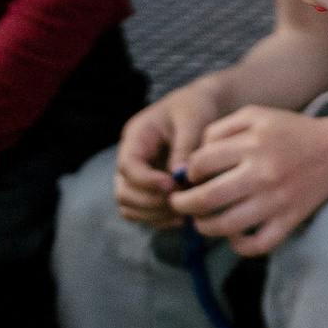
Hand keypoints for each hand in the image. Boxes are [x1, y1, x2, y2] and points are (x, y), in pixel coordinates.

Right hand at [113, 87, 223, 226]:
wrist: (204, 107)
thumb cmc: (196, 107)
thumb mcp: (194, 118)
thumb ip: (185, 146)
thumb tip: (179, 176)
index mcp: (137, 137)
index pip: (127, 165)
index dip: (145, 180)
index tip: (171, 185)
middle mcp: (132, 159)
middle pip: (123, 191)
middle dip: (149, 202)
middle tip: (179, 203)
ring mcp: (139, 176)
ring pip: (129, 206)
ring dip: (153, 215)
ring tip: (183, 214)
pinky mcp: (150, 189)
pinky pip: (143, 213)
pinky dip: (158, 220)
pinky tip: (182, 219)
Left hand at [170, 107, 327, 256]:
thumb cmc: (291, 131)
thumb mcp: (255, 114)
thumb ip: (220, 128)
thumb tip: (192, 160)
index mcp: (253, 144)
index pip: (200, 163)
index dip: (188, 171)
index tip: (192, 175)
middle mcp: (264, 173)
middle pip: (207, 198)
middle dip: (183, 204)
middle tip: (179, 203)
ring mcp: (277, 201)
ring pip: (226, 226)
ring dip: (203, 227)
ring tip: (200, 221)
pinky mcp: (290, 220)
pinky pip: (258, 244)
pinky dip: (239, 245)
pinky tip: (233, 235)